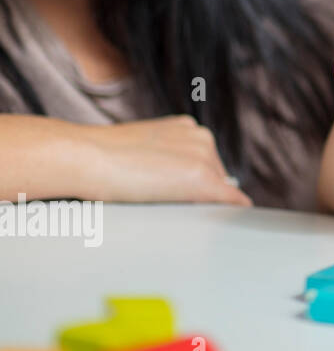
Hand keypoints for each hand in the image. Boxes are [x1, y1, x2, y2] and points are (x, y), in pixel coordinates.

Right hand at [85, 116, 251, 204]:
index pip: (205, 163)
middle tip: (169, 206)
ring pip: (221, 191)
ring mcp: (206, 158)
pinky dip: (232, 213)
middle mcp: (203, 138)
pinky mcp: (204, 180)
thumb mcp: (141, 150)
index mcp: (188, 128)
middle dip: (200, 194)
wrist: (85, 156)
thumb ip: (164, 160)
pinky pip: (231, 200)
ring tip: (170, 210)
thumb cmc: (100, 159)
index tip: (181, 198)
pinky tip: (230, 222)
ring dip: (206, 204)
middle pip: (216, 177)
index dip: (192, 184)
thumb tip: (174, 181)